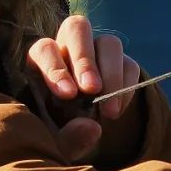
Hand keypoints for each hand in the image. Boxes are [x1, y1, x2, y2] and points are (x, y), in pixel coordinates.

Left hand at [27, 15, 141, 164]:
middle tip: (91, 90)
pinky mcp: (121, 64)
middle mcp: (69, 48)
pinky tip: (116, 111)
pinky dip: (126, 88)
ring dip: (111, 74)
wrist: (78, 132)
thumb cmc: (57, 133)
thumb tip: (92, 128)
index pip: (45, 50)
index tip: (68, 94)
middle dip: (85, 59)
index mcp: (41, 61)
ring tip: (109, 110)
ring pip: (109, 43)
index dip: (55, 68)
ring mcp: (98, 52)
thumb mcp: (56, 142)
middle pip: (77, 29)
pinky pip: (130, 66)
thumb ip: (68, 137)